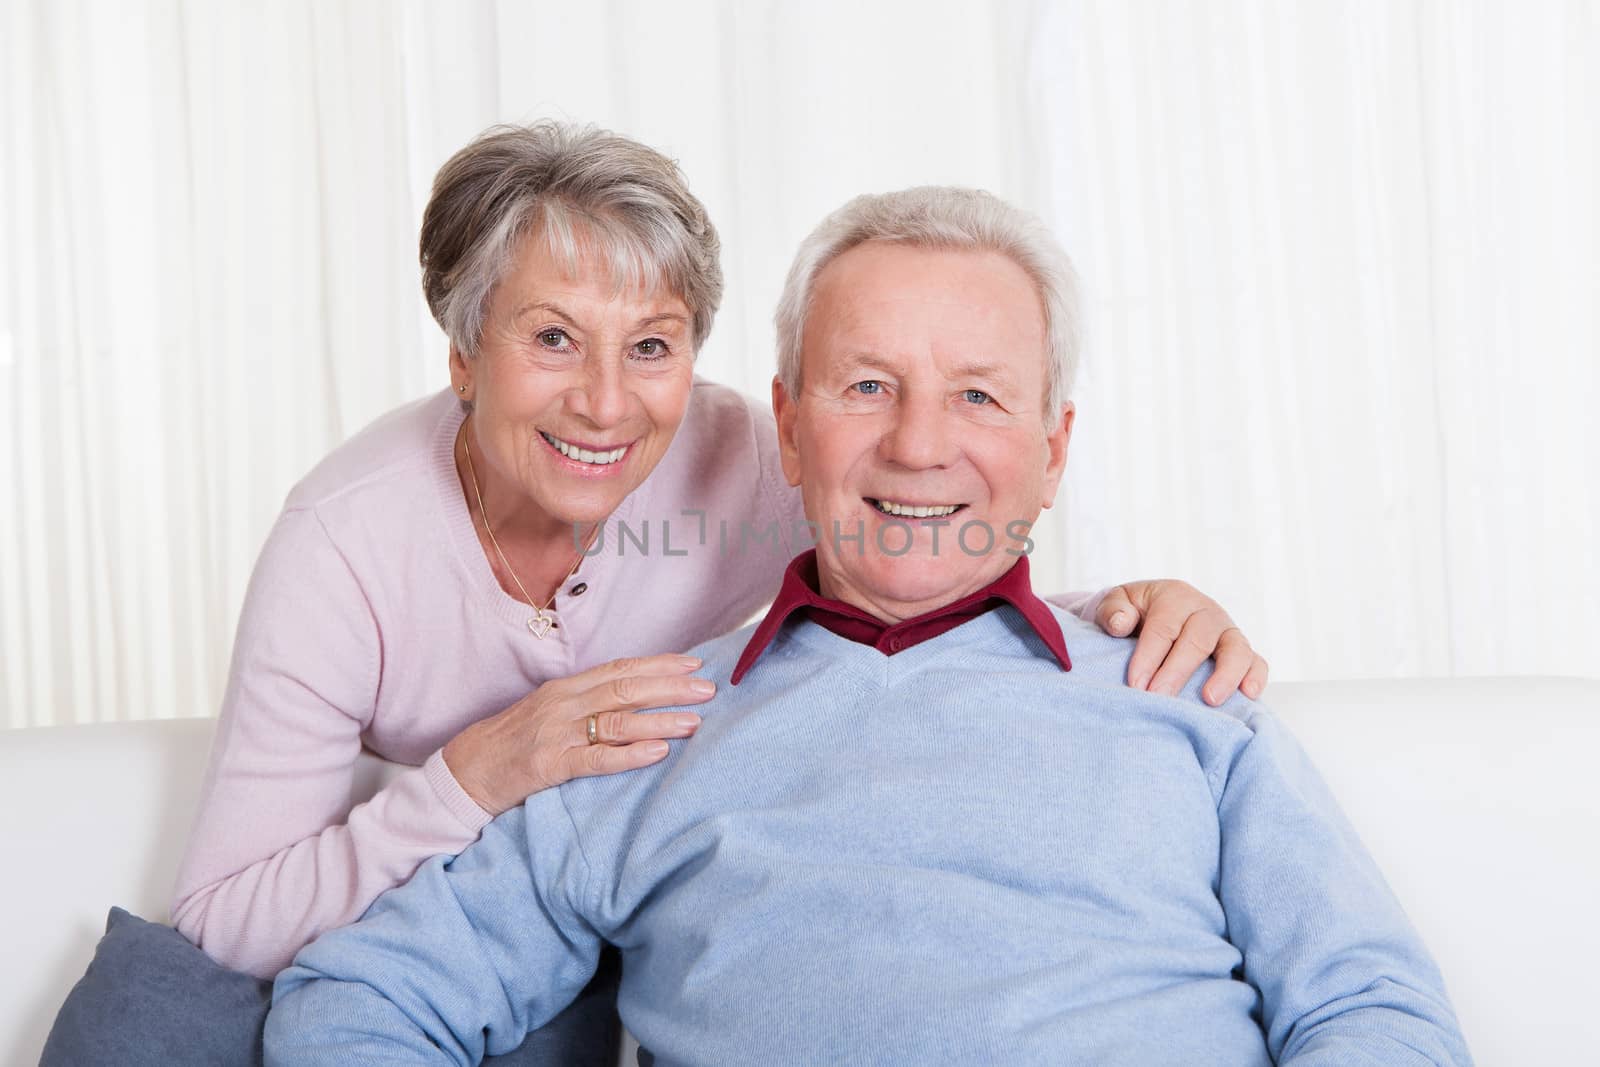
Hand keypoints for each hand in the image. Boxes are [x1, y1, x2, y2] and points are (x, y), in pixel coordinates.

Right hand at [442, 654, 713, 816]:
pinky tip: (657, 754)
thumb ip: (586, 703)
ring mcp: (556, 733)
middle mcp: (563, 704)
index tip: (695, 663)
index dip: (659, 664)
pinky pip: (596, 759)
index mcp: (566, 688)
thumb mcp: (550, 713)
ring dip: (659, 720)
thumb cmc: (512, 742)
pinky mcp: (548, 765)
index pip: (620, 668)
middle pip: (625, 689)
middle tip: (708, 689)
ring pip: (617, 721)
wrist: (464, 770)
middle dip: (670, 687)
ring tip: (694, 722)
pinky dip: (629, 756)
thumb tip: (635, 699)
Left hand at [1096, 580, 1268, 705]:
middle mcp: (1206, 611)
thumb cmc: (1131, 613)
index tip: (1135, 685)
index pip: (1164, 626)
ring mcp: (1227, 631)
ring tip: (1209, 699)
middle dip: (1177, 671)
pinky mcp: (1241, 651)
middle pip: (1197, 640)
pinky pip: (1256, 661)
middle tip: (1158, 698)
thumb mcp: (1115, 602)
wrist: (1150, 615)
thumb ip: (1112, 610)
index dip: (1150, 656)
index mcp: (1175, 596)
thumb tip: (1120, 623)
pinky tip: (1249, 695)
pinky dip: (1256, 676)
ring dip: (1225, 675)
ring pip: (1235, 649)